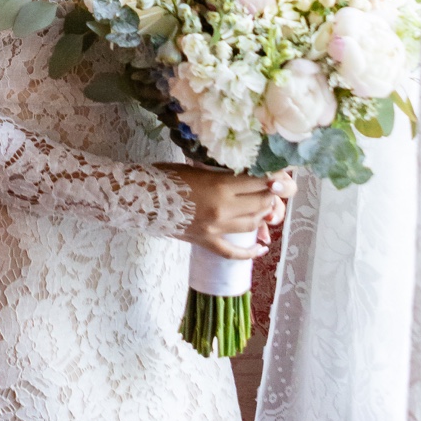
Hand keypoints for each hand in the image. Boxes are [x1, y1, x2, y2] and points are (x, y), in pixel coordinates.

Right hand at [162, 166, 294, 257]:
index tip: (280, 172)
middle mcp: (223, 209)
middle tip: (271, 188)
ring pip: (252, 224)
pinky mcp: (207, 242)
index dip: (274, 176)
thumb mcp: (198, 167)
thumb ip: (222, 173)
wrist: (140, 199)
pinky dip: (250, 252)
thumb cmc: (166, 177)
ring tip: (263, 206)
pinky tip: (262, 249)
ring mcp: (216, 229)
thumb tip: (245, 173)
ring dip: (262, 215)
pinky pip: (233, 253)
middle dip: (271, 195)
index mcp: (220, 186)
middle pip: (261, 203)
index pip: (259, 181)